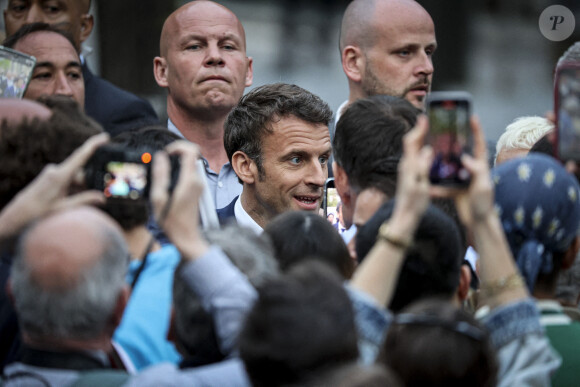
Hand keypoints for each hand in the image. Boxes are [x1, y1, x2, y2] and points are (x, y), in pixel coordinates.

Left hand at [0, 133, 108, 237]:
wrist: (19, 212)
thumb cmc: (40, 211)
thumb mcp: (65, 207)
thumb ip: (84, 200)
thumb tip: (102, 197)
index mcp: (60, 176)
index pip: (80, 156)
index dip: (93, 144)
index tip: (105, 137)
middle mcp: (56, 170)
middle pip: (80, 172)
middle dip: (88, 183)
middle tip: (92, 198)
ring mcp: (52, 172)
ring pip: (74, 176)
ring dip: (79, 188)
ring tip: (71, 202)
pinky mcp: (50, 176)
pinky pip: (67, 178)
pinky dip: (72, 187)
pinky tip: (68, 199)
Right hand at [151, 141, 208, 258]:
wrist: (186, 236)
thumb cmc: (171, 221)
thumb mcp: (159, 197)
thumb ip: (160, 175)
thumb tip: (160, 156)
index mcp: (189, 180)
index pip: (191, 150)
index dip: (178, 146)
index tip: (165, 153)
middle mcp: (197, 180)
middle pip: (190, 155)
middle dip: (175, 154)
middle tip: (160, 164)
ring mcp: (198, 184)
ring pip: (189, 164)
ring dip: (175, 164)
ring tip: (161, 176)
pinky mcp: (197, 189)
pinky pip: (188, 173)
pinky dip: (178, 172)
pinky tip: (166, 185)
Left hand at [391, 115, 432, 225]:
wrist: (404, 218)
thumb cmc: (413, 204)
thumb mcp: (421, 185)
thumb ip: (423, 166)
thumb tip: (427, 149)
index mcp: (409, 166)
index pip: (411, 141)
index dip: (418, 129)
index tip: (425, 117)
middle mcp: (406, 165)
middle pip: (411, 143)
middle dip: (420, 130)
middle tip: (430, 121)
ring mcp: (407, 170)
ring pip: (413, 150)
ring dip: (422, 139)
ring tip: (432, 132)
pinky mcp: (409, 176)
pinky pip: (415, 157)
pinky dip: (422, 150)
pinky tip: (430, 152)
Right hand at [441, 116, 493, 226]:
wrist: (479, 222)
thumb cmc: (485, 204)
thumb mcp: (482, 187)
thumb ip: (477, 171)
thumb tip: (465, 157)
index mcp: (480, 166)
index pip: (478, 144)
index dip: (476, 130)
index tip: (472, 117)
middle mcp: (470, 169)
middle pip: (461, 151)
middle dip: (453, 141)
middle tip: (444, 131)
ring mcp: (461, 178)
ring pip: (449, 166)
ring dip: (440, 162)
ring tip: (430, 154)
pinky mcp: (454, 187)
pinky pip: (442, 183)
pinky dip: (435, 185)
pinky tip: (428, 186)